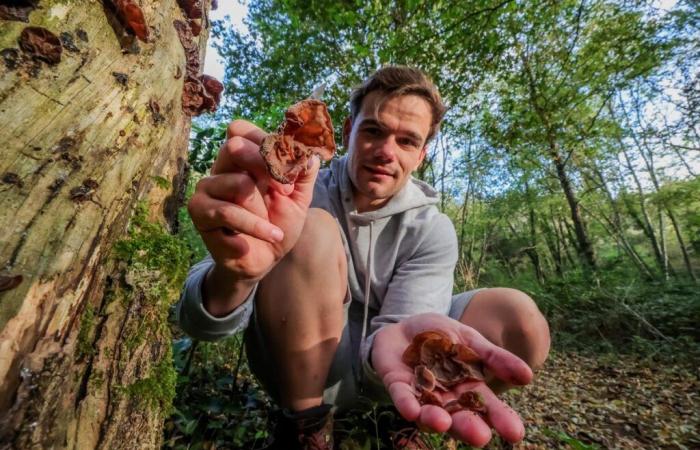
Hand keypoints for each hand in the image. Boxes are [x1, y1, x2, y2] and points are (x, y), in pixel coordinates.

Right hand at [188, 119, 319, 283]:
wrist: (264, 260)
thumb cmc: (278, 223)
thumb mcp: (299, 197)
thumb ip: (304, 173)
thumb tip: (310, 154)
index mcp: (242, 159)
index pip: (242, 130)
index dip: (267, 144)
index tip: (288, 170)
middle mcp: (221, 168)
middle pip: (235, 146)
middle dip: (266, 168)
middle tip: (285, 192)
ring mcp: (207, 188)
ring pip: (238, 183)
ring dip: (263, 211)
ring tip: (276, 231)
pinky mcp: (199, 211)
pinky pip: (228, 212)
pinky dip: (254, 227)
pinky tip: (266, 238)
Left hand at [372, 313, 532, 447]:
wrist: (405, 324)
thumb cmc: (441, 336)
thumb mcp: (471, 341)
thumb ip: (495, 358)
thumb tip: (528, 376)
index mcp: (467, 388)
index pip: (487, 407)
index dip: (500, 419)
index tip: (516, 433)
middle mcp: (446, 397)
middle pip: (459, 416)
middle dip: (468, 427)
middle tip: (480, 437)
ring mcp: (421, 393)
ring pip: (430, 412)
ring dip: (436, 419)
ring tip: (443, 424)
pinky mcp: (398, 385)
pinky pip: (402, 397)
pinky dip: (407, 404)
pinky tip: (412, 411)